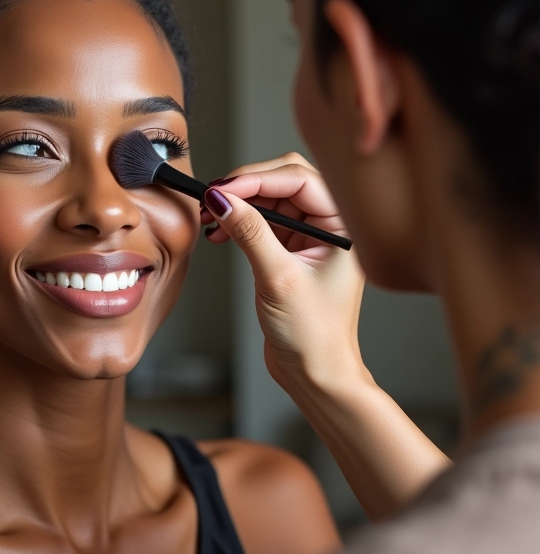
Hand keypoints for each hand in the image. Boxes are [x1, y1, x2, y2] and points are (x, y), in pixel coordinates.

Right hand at [202, 154, 367, 391]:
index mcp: (343, 226)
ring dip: (239, 205)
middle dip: (246, 187)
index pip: (298, 180)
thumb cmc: (313, 335)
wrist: (315, 374)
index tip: (221, 189)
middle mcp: (330, 226)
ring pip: (270, 201)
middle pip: (284, 183)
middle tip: (212, 198)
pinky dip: (240, 223)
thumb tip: (221, 198)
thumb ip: (249, 232)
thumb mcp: (278, 277)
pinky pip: (263, 223)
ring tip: (210, 217)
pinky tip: (220, 232)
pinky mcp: (291, 251)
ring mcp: (310, 238)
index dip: (256, 179)